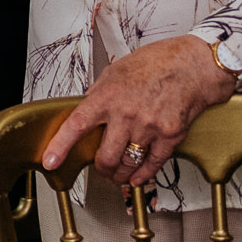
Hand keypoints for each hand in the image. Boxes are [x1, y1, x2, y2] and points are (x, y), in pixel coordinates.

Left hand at [41, 35, 237, 184]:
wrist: (192, 66)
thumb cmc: (155, 63)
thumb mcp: (115, 72)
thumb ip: (99, 94)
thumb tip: (87, 109)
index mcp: (106, 96)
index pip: (76, 126)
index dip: (60, 146)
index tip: (49, 161)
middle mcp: (126, 115)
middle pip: (105, 156)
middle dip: (100, 168)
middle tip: (100, 169)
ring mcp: (149, 128)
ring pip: (128, 164)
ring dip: (120, 175)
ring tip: (118, 176)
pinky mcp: (171, 136)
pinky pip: (153, 164)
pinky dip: (143, 175)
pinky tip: (138, 178)